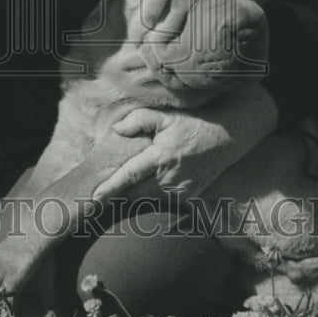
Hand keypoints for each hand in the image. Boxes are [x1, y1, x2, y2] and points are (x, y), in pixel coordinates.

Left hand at [92, 84, 278, 201]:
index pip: (129, 176)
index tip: (94, 197)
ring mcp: (180, 190)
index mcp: (159, 158)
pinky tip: (146, 187)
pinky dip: (151, 195)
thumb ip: (138, 120)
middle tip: (100, 194)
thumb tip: (116, 129)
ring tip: (120, 191)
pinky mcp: (188, 196)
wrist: (224, 138)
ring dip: (134, 195)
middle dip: (117, 195)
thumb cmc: (191, 124)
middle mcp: (168, 178)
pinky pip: (163, 200)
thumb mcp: (164, 116)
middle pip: (134, 194)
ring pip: (147, 198)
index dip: (110, 188)